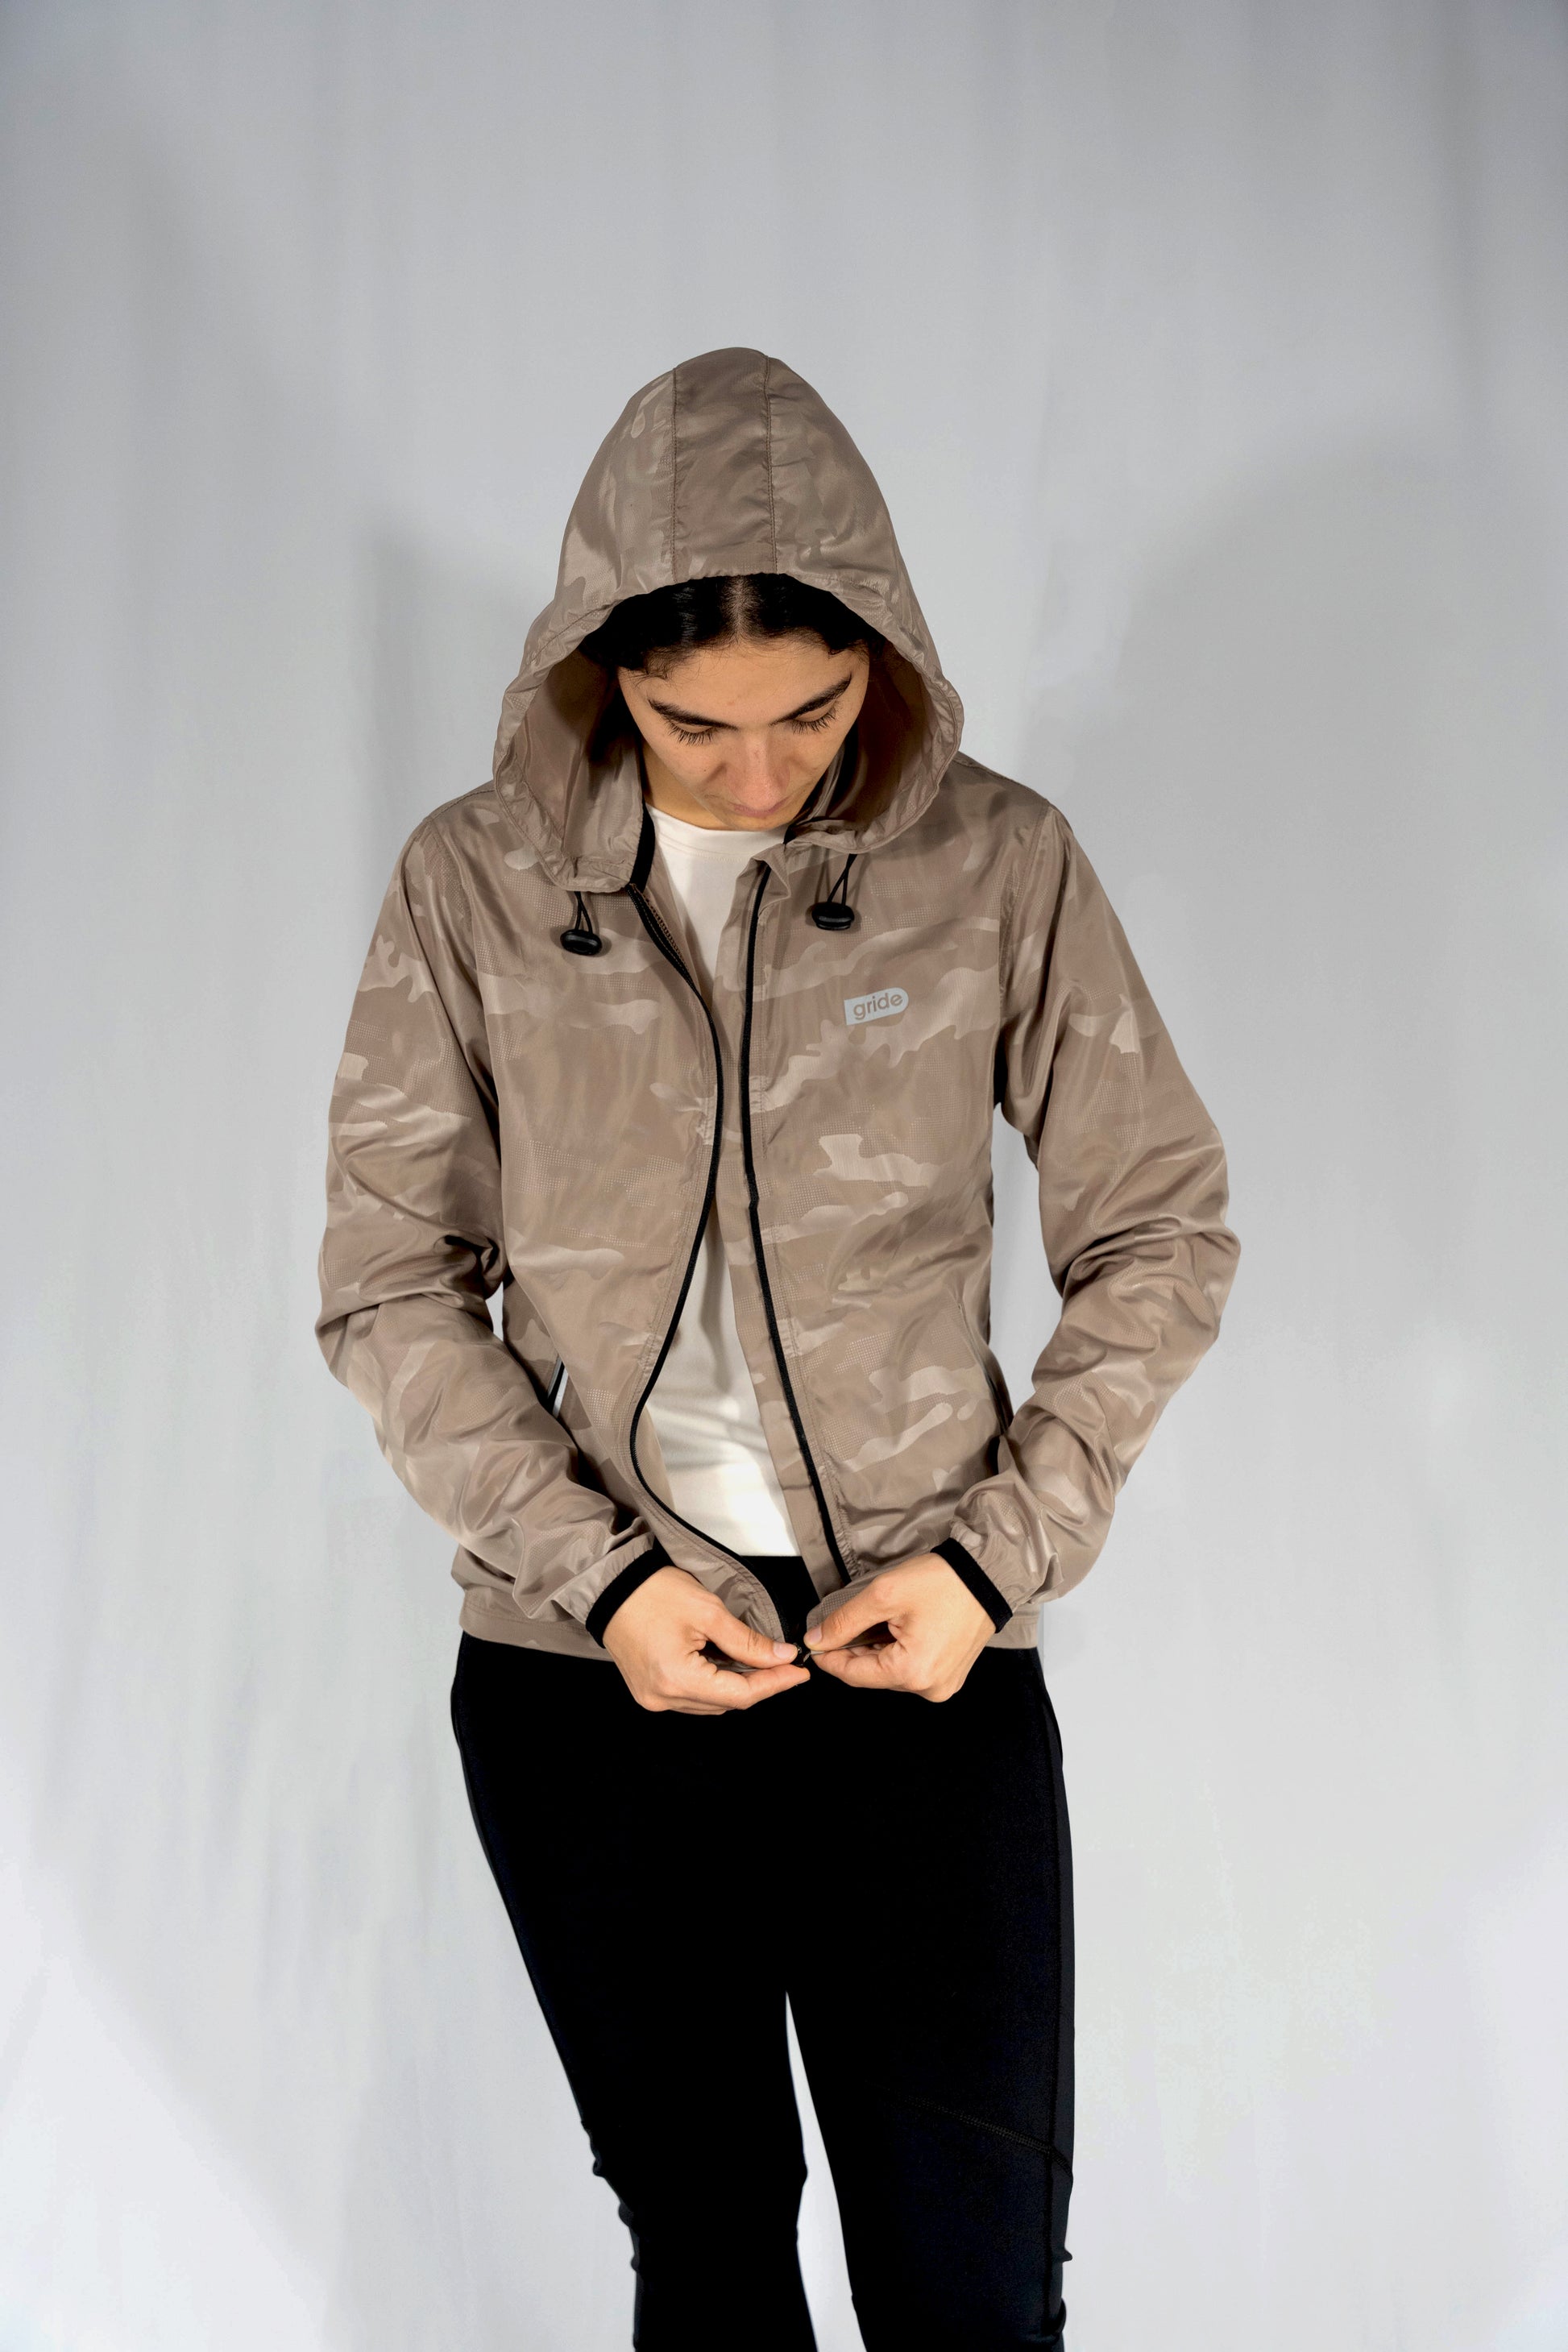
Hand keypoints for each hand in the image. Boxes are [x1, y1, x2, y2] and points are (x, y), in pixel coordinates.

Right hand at [602, 1566, 811, 1714]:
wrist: (610, 1586)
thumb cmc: (652, 1592)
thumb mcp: (707, 1611)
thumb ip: (747, 1641)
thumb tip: (780, 1656)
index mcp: (676, 1679)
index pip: (740, 1695)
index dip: (774, 1684)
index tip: (798, 1672)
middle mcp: (663, 1698)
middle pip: (726, 1702)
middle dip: (758, 1682)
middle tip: (784, 1662)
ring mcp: (653, 1697)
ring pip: (711, 1701)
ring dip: (736, 1683)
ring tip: (754, 1658)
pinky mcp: (649, 1691)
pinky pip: (692, 1695)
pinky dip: (713, 1681)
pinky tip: (724, 1661)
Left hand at [804, 1553, 995, 1701]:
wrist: (987, 1575)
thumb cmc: (944, 1582)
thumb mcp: (884, 1594)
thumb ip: (845, 1621)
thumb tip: (817, 1639)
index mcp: (913, 1672)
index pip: (854, 1675)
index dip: (829, 1658)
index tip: (815, 1643)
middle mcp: (929, 1687)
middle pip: (872, 1675)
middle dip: (855, 1650)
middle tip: (846, 1623)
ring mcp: (943, 1684)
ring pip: (890, 1672)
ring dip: (877, 1650)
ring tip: (882, 1620)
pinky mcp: (950, 1675)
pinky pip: (911, 1669)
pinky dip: (897, 1652)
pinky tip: (899, 1628)